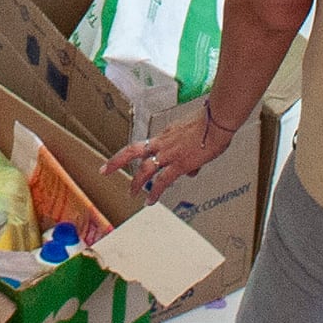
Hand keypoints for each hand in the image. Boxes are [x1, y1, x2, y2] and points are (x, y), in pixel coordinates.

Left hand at [111, 109, 231, 194]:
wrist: (218, 120)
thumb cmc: (212, 124)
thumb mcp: (195, 136)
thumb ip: (190, 152)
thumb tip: (191, 171)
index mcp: (166, 133)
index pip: (151, 145)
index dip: (147, 155)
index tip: (138, 161)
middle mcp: (163, 141)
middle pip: (133, 150)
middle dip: (117, 161)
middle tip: (104, 170)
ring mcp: (169, 153)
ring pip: (144, 168)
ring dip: (135, 182)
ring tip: (131, 193)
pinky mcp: (179, 164)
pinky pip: (162, 181)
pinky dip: (154, 193)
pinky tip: (149, 202)